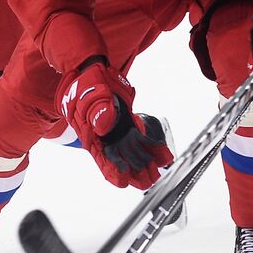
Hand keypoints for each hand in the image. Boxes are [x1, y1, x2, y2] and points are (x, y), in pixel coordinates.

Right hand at [59, 61, 172, 189]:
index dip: (113, 171)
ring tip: (159, 174)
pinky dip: (153, 148)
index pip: (102, 159)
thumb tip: (105, 124)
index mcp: (92, 136)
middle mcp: (106, 139)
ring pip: (134, 154)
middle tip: (150, 181)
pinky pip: (143, 140)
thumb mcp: (90, 94)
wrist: (94, 72)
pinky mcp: (129, 127)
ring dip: (146, 164)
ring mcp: (118, 134)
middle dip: (135, 173)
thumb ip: (98, 109)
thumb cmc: (88, 83)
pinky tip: (165, 155)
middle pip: (121, 162)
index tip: (124, 178)